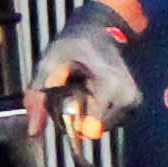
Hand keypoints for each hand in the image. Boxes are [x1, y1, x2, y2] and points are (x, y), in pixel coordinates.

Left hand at [30, 0, 140, 141]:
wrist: (97, 33)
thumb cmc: (70, 47)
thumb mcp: (47, 66)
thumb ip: (37, 99)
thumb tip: (33, 133)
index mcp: (109, 84)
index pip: (92, 125)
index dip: (72, 123)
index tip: (65, 102)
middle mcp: (127, 95)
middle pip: (92, 130)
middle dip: (75, 118)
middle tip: (70, 91)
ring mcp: (133, 102)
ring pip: (99, 129)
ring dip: (85, 116)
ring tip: (82, 89)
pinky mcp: (134, 105)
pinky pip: (108, 123)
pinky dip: (96, 113)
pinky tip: (93, 93)